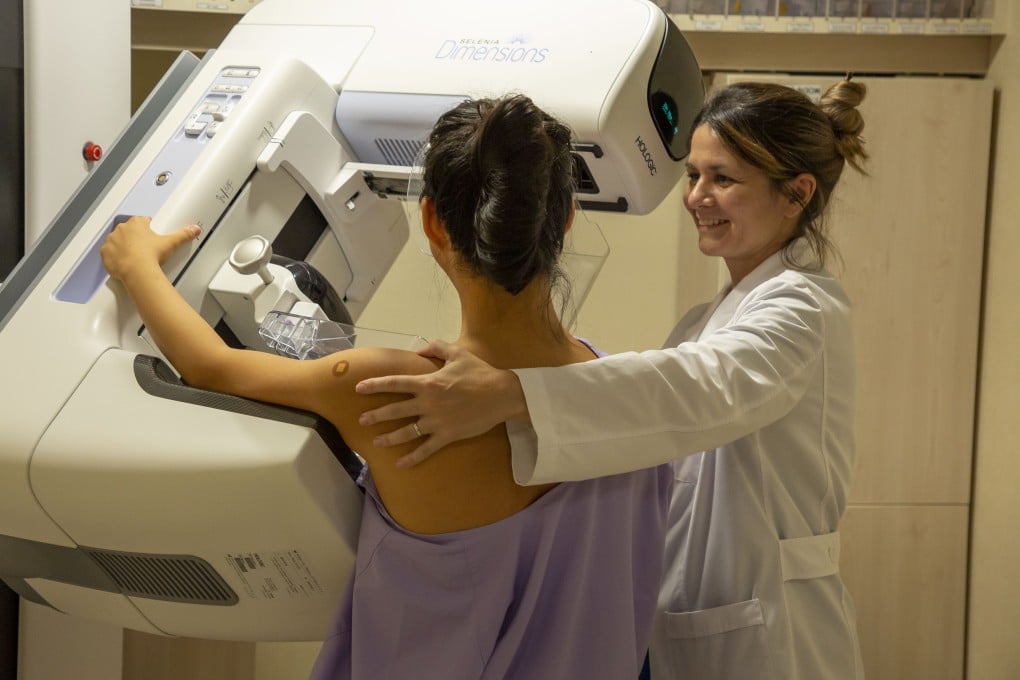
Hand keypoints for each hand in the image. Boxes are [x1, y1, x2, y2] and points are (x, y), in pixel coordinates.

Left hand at [100, 216, 200, 282]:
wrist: (137, 271)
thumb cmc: (151, 255)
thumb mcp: (170, 243)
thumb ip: (183, 234)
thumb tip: (195, 229)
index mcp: (136, 223)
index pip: (142, 222)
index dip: (147, 230)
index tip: (151, 238)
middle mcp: (121, 229)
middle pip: (129, 231)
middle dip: (135, 238)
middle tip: (145, 250)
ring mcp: (111, 240)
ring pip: (117, 241)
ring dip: (123, 247)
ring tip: (134, 258)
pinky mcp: (105, 253)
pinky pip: (108, 253)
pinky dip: (114, 257)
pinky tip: (123, 263)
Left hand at [356, 340, 527, 467]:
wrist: (502, 394)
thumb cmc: (480, 373)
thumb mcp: (458, 353)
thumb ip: (436, 348)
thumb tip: (419, 350)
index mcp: (428, 382)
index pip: (395, 383)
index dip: (375, 385)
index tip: (359, 388)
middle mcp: (428, 403)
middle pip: (395, 410)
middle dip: (375, 416)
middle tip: (361, 421)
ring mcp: (437, 421)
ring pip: (406, 433)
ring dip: (389, 438)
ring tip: (376, 443)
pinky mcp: (448, 436)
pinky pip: (426, 449)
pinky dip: (413, 458)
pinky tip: (401, 464)